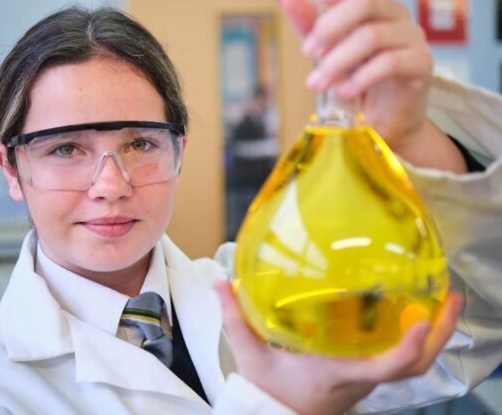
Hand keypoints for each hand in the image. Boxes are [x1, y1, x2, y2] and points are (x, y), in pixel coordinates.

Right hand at [215, 280, 462, 414]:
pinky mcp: (366, 375)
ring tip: (443, 299)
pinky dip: (417, 338)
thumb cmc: (269, 390)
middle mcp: (362, 378)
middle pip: (416, 366)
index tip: (423, 318)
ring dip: (435, 334)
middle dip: (440, 333)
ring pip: (415, 364)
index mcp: (339, 373)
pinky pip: (402, 360)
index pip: (385, 368)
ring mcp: (368, 379)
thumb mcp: (250, 355)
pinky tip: (414, 312)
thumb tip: (220, 282)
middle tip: (451, 297)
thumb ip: (235, 318)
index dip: (409, 347)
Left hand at [275, 0, 465, 172]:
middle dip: (330, 27)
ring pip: (373, 35)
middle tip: (308, 53)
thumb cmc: (353, 80)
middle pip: (368, 1)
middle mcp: (397, 15)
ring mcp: (412, 38)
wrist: (379, 121)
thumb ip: (308, 23)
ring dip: (337, 61)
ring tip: (317, 83)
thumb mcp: (325, 50)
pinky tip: (343, 93)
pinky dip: (360, 79)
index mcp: (376, 4)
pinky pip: (390, 63)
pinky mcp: (421, 65)